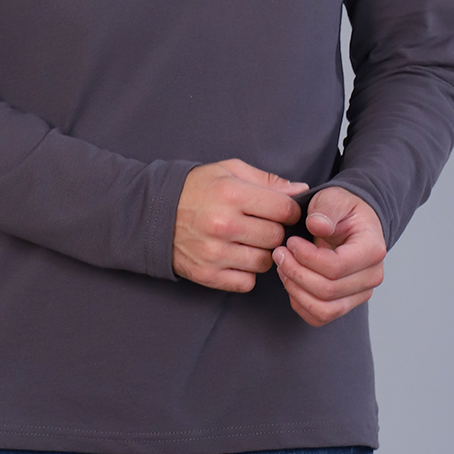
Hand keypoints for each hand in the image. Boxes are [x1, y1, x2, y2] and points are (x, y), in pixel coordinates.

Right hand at [173, 160, 308, 292]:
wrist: (153, 214)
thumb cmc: (196, 189)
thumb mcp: (228, 171)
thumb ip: (267, 180)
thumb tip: (301, 191)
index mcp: (231, 194)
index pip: (284, 209)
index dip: (290, 211)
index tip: (282, 212)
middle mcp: (224, 225)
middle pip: (276, 237)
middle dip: (274, 231)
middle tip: (261, 225)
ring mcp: (215, 253)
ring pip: (264, 262)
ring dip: (261, 253)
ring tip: (247, 241)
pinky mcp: (207, 275)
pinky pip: (246, 282)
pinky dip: (245, 272)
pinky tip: (235, 257)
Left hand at [273, 186, 385, 326]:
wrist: (349, 221)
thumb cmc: (341, 209)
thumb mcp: (333, 198)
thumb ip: (326, 209)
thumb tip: (318, 225)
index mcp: (372, 249)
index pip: (336, 267)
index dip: (306, 258)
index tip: (290, 242)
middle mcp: (372, 276)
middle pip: (328, 291)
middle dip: (296, 273)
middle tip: (279, 253)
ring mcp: (360, 294)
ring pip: (324, 310)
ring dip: (296, 291)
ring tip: (283, 267)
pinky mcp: (346, 303)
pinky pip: (319, 317)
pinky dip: (300, 303)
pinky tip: (290, 281)